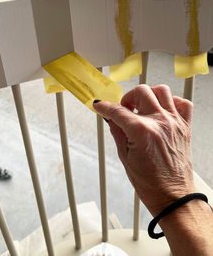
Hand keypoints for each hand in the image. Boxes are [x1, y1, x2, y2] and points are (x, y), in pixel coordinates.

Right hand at [93, 84, 194, 215]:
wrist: (173, 196)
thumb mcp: (125, 157)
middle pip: (141, 92)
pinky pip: (183, 103)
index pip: (118, 111)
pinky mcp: (185, 126)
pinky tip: (162, 110)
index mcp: (142, 132)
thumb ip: (117, 132)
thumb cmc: (149, 183)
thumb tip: (110, 117)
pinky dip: (171, 102)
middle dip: (128, 98)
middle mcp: (160, 122)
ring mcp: (174, 122)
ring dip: (149, 95)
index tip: (100, 106)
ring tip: (143, 107)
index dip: (105, 107)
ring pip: (162, 90)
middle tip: (124, 109)